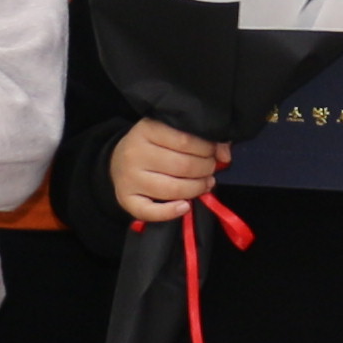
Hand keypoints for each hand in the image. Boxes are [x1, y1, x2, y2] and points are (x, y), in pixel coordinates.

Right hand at [112, 119, 229, 228]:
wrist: (116, 161)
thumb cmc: (151, 146)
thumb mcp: (169, 133)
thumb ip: (199, 139)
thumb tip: (226, 153)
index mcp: (146, 130)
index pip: (185, 140)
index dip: (207, 149)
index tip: (216, 153)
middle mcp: (135, 153)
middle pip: (182, 166)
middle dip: (205, 169)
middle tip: (210, 170)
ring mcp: (129, 178)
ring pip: (172, 189)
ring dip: (196, 189)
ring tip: (204, 184)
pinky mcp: (126, 200)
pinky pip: (151, 212)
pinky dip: (172, 211)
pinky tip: (185, 206)